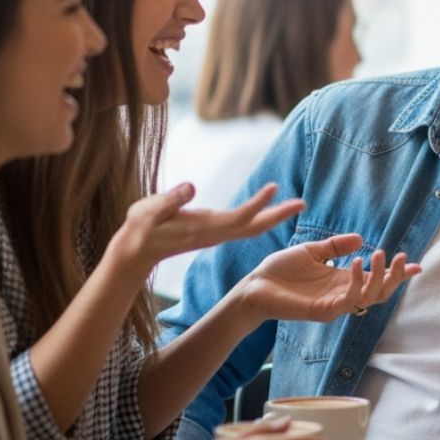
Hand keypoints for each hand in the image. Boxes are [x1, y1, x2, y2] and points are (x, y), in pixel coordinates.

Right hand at [110, 183, 305, 282]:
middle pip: (254, 226)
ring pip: (252, 227)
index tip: (274, 187)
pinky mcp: (214, 231)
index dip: (257, 203)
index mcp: (203, 227)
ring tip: (296, 204)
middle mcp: (215, 232)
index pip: (237, 216)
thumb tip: (190, 187)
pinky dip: (261, 216)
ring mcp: (216, 233)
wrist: (136, 252)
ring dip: (274, 216)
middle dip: (278, 215)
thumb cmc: (141, 229)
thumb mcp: (148, 211)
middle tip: (303, 203)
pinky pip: (244, 225)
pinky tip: (271, 209)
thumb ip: (169, 200)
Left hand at [238, 233, 422, 324]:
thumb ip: (336, 246)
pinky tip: (358, 262)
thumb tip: (361, 239)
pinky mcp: (323, 311)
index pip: (376, 280)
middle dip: (394, 277)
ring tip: (380, 254)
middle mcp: (342, 295)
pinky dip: (358, 282)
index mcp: (342, 281)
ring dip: (379, 277)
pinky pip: (348, 300)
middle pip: (380, 293)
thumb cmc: (280, 270)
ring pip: (369, 298)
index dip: (396, 275)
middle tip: (401, 257)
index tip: (416, 264)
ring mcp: (334, 305)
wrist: (255, 284)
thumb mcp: (313, 251)